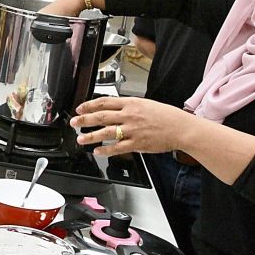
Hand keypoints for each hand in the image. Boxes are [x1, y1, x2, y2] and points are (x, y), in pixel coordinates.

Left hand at [70, 96, 195, 156]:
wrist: (181, 128)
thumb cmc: (166, 116)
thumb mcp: (146, 104)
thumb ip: (129, 106)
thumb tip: (114, 108)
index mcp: (131, 103)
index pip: (105, 102)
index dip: (89, 105)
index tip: (80, 108)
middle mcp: (129, 115)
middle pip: (101, 116)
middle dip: (84, 120)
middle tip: (74, 122)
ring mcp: (132, 130)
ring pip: (106, 132)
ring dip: (90, 136)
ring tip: (80, 139)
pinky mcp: (136, 144)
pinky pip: (117, 148)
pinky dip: (105, 150)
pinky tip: (98, 151)